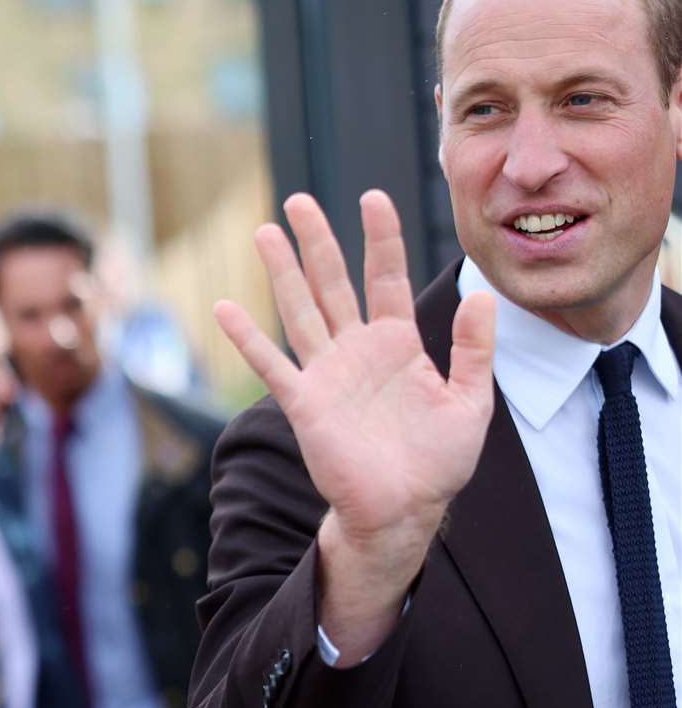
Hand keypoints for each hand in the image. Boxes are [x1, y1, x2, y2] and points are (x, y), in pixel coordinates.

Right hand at [214, 192, 495, 662]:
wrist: (403, 510)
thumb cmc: (438, 462)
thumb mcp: (471, 401)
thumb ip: (474, 349)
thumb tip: (482, 295)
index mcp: (398, 343)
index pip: (387, 277)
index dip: (381, 237)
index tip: (373, 197)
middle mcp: (357, 350)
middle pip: (333, 283)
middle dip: (317, 241)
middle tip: (299, 202)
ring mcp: (327, 373)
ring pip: (301, 310)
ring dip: (283, 272)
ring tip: (265, 233)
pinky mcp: (305, 403)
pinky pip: (272, 365)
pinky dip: (248, 338)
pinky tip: (225, 309)